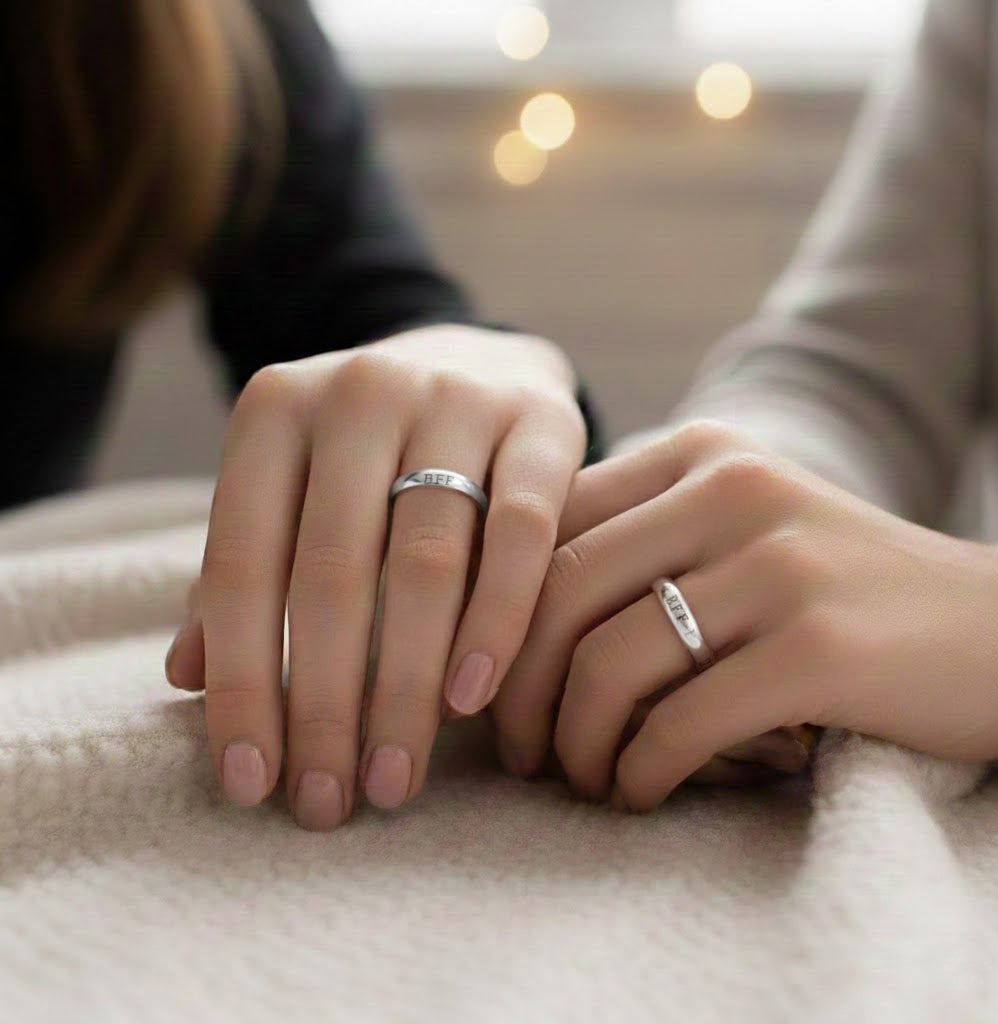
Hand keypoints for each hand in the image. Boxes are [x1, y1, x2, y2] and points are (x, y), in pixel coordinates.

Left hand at [164, 324, 584, 827]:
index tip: (251, 781)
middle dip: (324, 706)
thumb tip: (185, 677)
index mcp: (273, 408)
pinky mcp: (540, 423)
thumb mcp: (292, 489)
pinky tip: (471, 700)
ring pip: (423, 563)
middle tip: (329, 802)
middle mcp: (358, 391)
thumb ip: (242, 569)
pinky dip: (494, 622)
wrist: (481, 363)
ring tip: (392, 777)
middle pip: (330, 574)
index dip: (242, 682)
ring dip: (404, 688)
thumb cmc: (369, 453)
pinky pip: (518, 535)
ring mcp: (454, 398)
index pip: (239, 564)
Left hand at [489, 420, 997, 811]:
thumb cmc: (839, 590)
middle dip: (513, 686)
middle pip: (561, 591)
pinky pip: (679, 722)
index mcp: (699, 453)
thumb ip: (639, 542)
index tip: (480, 676)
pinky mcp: (818, 648)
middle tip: (513, 749)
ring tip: (580, 778)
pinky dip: (638, 771)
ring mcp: (779, 563)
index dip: (494, 610)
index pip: (549, 525)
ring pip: (609, 662)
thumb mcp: (739, 529)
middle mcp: (732, 488)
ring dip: (574, 742)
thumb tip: (507, 619)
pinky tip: (639, 791)